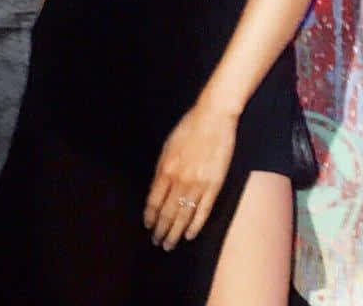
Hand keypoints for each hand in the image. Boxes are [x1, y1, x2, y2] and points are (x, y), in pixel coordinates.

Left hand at [143, 101, 236, 249]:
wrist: (213, 119)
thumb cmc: (188, 128)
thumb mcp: (168, 146)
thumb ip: (162, 169)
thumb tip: (156, 189)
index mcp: (165, 168)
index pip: (154, 201)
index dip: (150, 216)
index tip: (148, 226)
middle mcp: (180, 180)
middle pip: (167, 212)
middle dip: (161, 229)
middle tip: (158, 242)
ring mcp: (198, 185)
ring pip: (184, 216)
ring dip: (175, 232)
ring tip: (170, 244)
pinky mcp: (215, 187)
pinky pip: (203, 211)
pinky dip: (195, 226)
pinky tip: (189, 235)